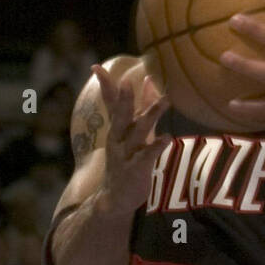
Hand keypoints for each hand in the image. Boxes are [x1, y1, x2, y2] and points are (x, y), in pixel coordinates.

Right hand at [92, 64, 169, 215]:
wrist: (116, 197)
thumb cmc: (129, 159)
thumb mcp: (136, 131)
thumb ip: (144, 106)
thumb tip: (150, 80)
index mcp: (117, 128)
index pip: (110, 103)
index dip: (105, 85)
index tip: (96, 67)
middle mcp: (118, 139)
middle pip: (121, 115)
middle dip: (124, 98)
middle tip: (127, 81)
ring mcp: (125, 154)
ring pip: (137, 132)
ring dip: (151, 115)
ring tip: (165, 100)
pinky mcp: (135, 169)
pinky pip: (146, 155)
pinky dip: (157, 145)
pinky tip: (167, 137)